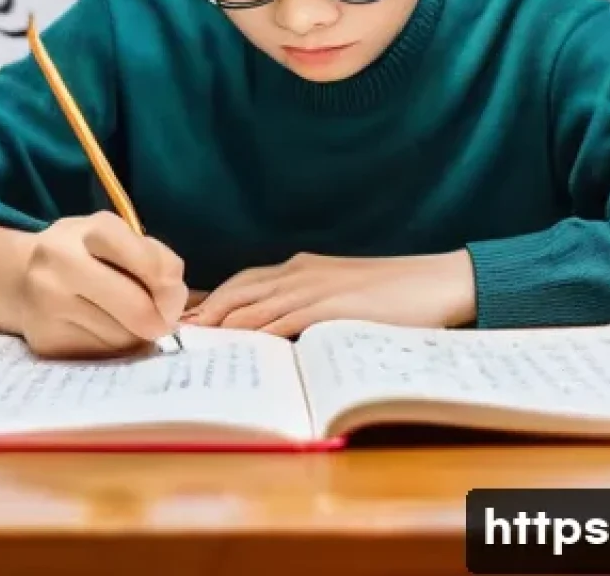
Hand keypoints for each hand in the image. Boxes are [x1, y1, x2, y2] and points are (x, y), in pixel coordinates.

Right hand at [15, 211, 187, 358]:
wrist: (18, 277)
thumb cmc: (84, 255)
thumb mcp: (118, 239)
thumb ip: (156, 260)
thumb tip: (173, 308)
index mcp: (92, 230)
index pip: (151, 263)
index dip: (172, 288)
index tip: (173, 296)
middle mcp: (62, 263)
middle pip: (137, 309)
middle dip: (160, 319)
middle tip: (161, 319)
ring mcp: (47, 304)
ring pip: (122, 339)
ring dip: (136, 336)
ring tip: (122, 319)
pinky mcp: (44, 342)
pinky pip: (102, 356)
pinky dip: (113, 350)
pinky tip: (100, 332)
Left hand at [183, 250, 475, 336]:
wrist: (435, 282)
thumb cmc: (391, 293)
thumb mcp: (338, 293)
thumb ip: (304, 305)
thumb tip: (272, 330)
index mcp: (299, 267)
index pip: (242, 281)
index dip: (211, 299)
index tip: (186, 318)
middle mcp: (300, 272)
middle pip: (239, 290)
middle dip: (206, 310)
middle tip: (175, 331)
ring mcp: (316, 286)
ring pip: (256, 303)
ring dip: (223, 321)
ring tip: (195, 340)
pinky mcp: (334, 305)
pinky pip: (288, 317)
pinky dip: (260, 329)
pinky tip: (242, 342)